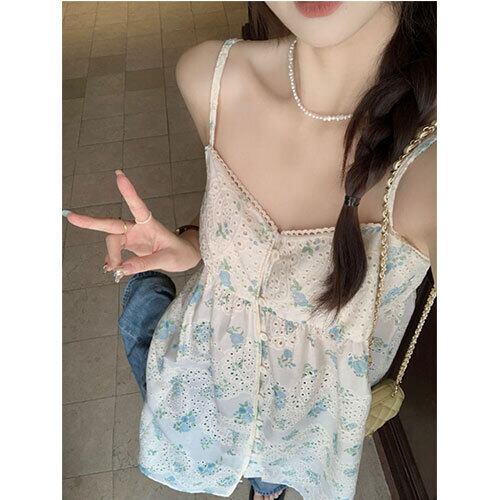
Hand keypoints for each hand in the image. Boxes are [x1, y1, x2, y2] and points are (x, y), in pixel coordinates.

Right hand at [64, 170, 200, 279]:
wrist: (184, 256)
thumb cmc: (180, 253)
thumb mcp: (167, 260)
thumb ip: (145, 263)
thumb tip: (122, 268)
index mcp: (149, 224)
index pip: (137, 206)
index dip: (128, 192)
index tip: (119, 175)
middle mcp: (138, 228)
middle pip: (112, 225)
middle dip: (92, 221)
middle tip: (71, 216)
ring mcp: (132, 236)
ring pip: (112, 240)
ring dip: (111, 255)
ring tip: (116, 269)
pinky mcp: (130, 245)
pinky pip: (114, 251)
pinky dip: (112, 260)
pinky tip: (113, 267)